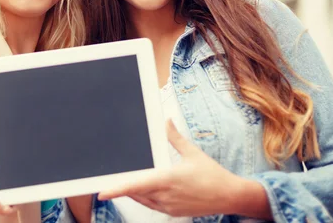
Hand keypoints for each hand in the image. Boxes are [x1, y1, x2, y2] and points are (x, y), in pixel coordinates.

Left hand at [97, 120, 251, 216]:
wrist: (230, 196)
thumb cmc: (213, 175)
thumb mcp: (192, 153)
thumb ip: (175, 137)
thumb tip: (166, 120)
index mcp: (168, 180)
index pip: (137, 186)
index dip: (117, 189)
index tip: (102, 192)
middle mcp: (166, 196)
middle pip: (136, 193)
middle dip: (122, 186)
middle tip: (108, 178)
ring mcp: (169, 207)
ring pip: (142, 200)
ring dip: (133, 191)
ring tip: (123, 180)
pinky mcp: (173, 212)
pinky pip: (151, 206)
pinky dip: (144, 197)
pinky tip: (142, 189)